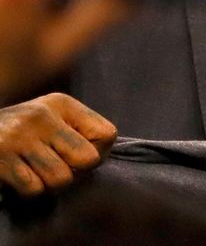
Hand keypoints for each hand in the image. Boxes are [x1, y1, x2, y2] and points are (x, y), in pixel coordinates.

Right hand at [0, 93, 115, 197]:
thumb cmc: (19, 133)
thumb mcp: (50, 120)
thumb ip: (78, 133)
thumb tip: (98, 157)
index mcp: (61, 103)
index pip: (107, 135)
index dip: (98, 153)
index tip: (77, 156)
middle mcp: (41, 115)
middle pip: (88, 159)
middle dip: (77, 173)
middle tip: (60, 170)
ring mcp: (19, 136)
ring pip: (61, 178)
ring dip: (51, 185)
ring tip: (38, 174)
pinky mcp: (0, 157)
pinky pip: (34, 188)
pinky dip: (29, 191)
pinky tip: (20, 179)